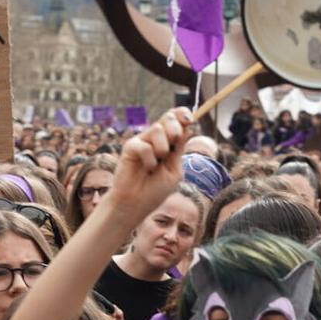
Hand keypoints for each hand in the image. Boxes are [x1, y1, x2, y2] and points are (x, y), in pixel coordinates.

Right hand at [109, 108, 188, 222]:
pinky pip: (145, 145)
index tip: (190, 120)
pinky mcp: (130, 147)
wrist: (137, 204)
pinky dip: (150, 160)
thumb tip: (188, 127)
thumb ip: (179, 149)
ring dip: (162, 149)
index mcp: (169, 143)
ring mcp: (142, 141)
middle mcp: (155, 139)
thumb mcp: (174, 170)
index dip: (183, 114)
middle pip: (168, 117)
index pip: (176, 120)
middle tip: (172, 147)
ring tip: (156, 166)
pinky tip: (146, 169)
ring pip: (157, 129)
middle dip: (175, 129)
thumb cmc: (155, 191)